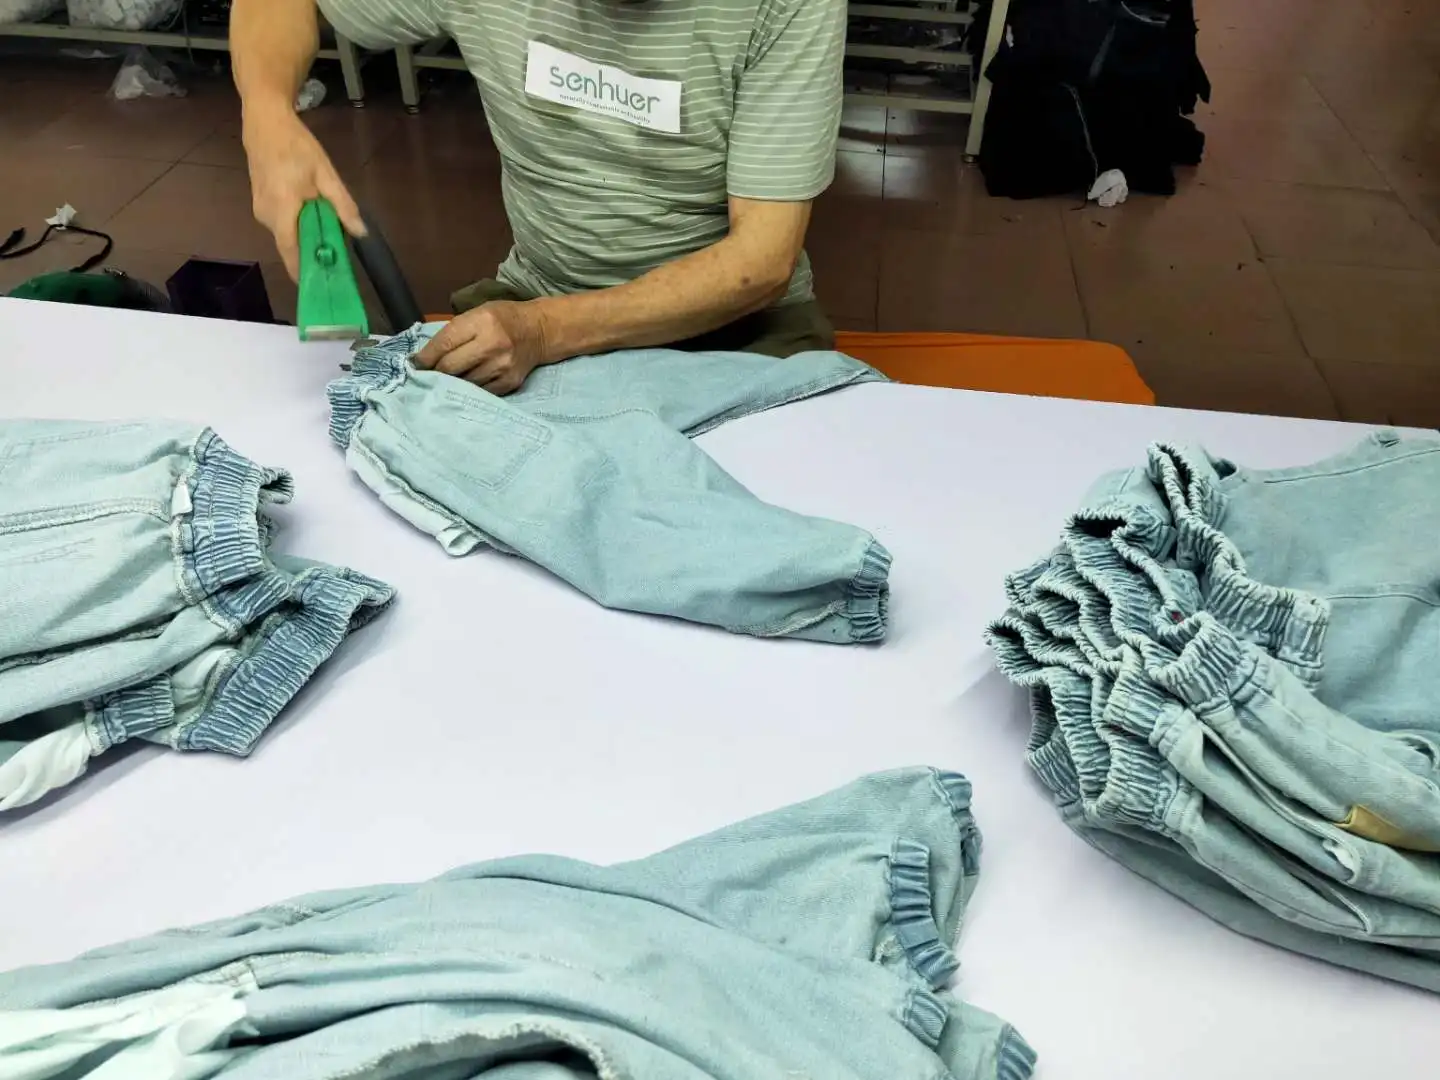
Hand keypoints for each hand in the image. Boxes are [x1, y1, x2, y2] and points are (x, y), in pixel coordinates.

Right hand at [242, 106, 364, 280]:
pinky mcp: (260, 206)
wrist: (264, 123)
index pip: (291, 252)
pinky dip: (296, 227)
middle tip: (335, 258)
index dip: (303, 273)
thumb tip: (360, 232)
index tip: (320, 287)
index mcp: (282, 210)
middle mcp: (267, 216)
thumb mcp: (326, 174)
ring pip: (286, 235)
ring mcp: (260, 212)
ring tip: (327, 233)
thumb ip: (342, 205)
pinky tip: (312, 218)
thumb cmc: (296, 146)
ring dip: (305, 237)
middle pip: (290, 246)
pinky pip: (281, 225)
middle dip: (311, 253)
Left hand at [413, 301, 552, 395]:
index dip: (425, 357)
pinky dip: (469, 390)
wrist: (539, 331)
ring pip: (463, 383)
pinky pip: (479, 392)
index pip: (445, 343)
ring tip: (446, 380)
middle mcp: (493, 345)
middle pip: (450, 367)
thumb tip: (424, 357)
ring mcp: (502, 366)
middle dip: (434, 372)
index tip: (415, 365)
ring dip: (451, 383)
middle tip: (427, 374)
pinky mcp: (509, 382)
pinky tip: (465, 385)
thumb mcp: (477, 313)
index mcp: (482, 322)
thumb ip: (454, 332)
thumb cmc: (502, 319)